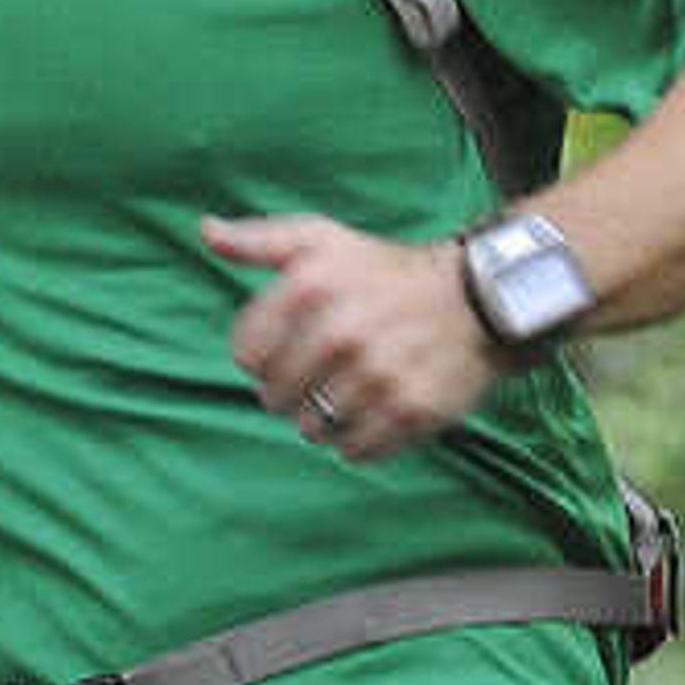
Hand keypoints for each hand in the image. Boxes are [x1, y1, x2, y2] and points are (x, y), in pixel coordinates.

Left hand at [200, 212, 494, 461]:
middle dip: (290, 390)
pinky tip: (375, 408)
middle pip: (274, 398)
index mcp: (310, 287)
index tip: (288, 345)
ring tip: (350, 389)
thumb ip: (259, 241)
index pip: (245, 355)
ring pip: (311, 429)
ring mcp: (376, 376)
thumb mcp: (322, 240)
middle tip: (322, 371)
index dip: (261, 356)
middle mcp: (341, 331)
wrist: (477, 298)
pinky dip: (358, 439)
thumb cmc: (386, 271)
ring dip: (323, 417)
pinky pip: (354, 451)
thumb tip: (207, 232)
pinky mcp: (408, 412)